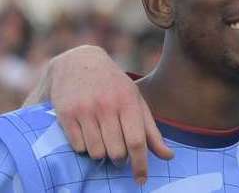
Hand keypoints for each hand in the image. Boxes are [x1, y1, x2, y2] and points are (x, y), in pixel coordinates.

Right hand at [47, 45, 173, 183]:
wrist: (81, 62)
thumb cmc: (114, 85)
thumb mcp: (136, 100)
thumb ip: (151, 130)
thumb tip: (169, 156)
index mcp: (128, 101)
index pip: (137, 141)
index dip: (141, 164)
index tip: (141, 180)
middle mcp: (107, 106)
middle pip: (116, 152)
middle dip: (119, 158)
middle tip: (118, 149)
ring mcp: (86, 110)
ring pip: (97, 153)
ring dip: (101, 154)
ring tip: (103, 139)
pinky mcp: (66, 114)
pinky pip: (78, 147)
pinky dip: (84, 147)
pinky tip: (87, 133)